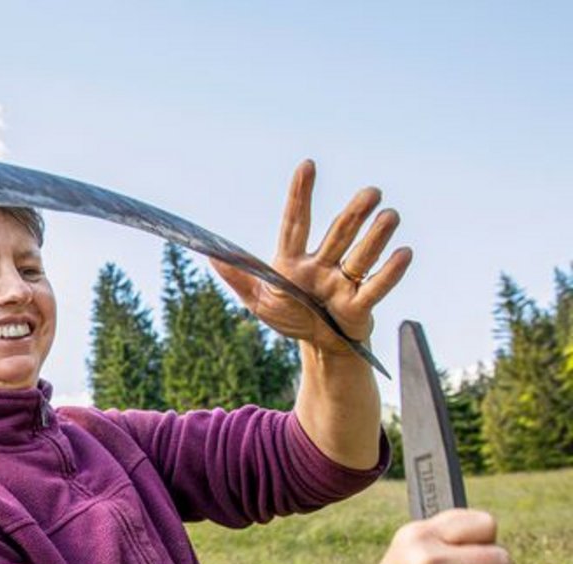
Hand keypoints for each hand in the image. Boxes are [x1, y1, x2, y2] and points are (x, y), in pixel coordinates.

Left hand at [212, 160, 412, 353]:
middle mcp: (323, 265)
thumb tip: (210, 254)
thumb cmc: (291, 317)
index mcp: (294, 262)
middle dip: (355, 214)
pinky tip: (404, 252)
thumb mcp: (258, 301)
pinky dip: (390, 272)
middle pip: (339, 234)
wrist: (319, 347)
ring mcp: (343, 283)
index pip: (297, 223)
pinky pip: (376, 287)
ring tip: (390, 215)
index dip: (301, 195)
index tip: (308, 165)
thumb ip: (239, 277)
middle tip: (372, 192)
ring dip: (376, 237)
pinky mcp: (360, 305)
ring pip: (361, 256)